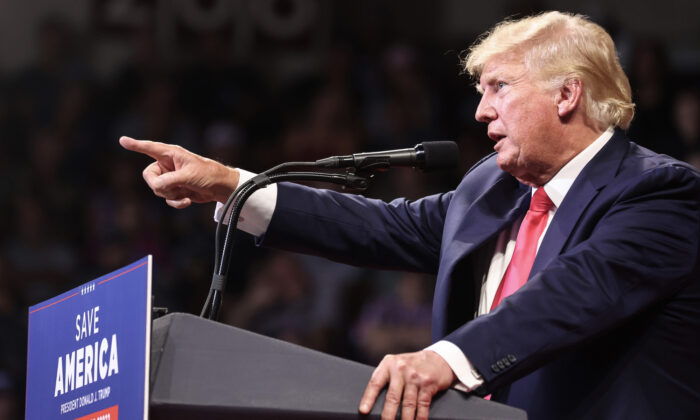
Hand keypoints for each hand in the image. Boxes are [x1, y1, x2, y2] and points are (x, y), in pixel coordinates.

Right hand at [119, 136, 239, 207]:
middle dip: (159, 185)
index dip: (136, 145)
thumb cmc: (208, 175)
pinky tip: (188, 200)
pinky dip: (176, 202)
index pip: (150, 148)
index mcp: (171, 154)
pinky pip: (166, 198)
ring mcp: (171, 178)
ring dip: (171, 194)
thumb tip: (156, 187)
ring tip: (186, 191)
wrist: (220, 188)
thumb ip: (169, 181)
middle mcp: (168, 165)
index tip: (122, 140)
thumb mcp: (188, 176)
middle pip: (149, 176)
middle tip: (173, 187)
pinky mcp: (175, 189)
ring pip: (157, 189)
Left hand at [359, 350, 455, 419]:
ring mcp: (415, 377)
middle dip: (387, 415)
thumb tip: (372, 401)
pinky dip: (420, 418)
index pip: (375, 383)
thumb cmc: (412, 365)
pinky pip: (422, 405)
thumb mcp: (395, 364)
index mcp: (388, 364)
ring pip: (408, 404)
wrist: (437, 358)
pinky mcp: (428, 384)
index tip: (363, 411)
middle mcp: (401, 369)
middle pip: (392, 397)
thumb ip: (385, 377)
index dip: (368, 398)